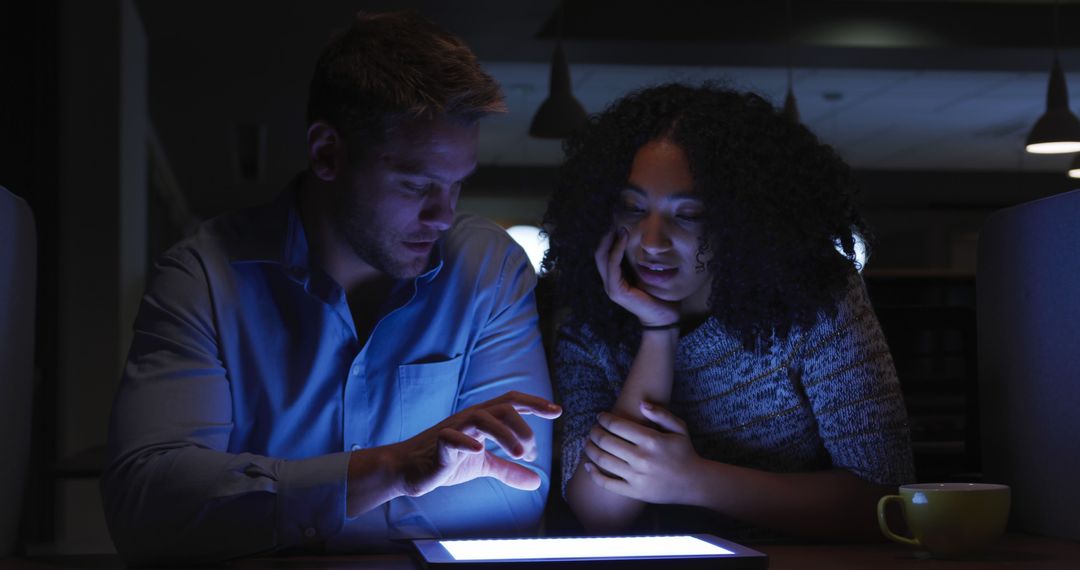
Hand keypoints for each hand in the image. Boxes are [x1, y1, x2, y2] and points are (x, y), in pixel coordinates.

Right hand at [388, 391, 561, 497]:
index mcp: (483, 420)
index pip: (512, 402)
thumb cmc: (447, 462)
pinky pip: (452, 437)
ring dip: (505, 434)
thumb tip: (537, 482)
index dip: (535, 403)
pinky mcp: (438, 445)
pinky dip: (466, 441)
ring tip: (520, 454)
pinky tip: (479, 450)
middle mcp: (471, 419)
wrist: (409, 471)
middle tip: (532, 453)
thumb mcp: (483, 466)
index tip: (557, 411)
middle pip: (503, 407)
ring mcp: (454, 429)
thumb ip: (509, 470)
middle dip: (523, 426)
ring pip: (482, 418)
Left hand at [582, 402, 702, 504]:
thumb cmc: (684, 452)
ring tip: (587, 443)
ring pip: (603, 460)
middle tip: (592, 430)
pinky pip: (607, 484)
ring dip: (590, 449)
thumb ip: (661, 413)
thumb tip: (641, 403)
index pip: (617, 425)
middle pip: (606, 441)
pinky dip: (593, 474)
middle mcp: (642, 458)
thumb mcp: (679, 428)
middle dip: (594, 432)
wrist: (693, 483)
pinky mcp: (634, 491)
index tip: (600, 417)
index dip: (604, 419)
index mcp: (651, 440)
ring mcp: (637, 476)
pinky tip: (587, 466)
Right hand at [594, 228, 678, 326]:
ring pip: (602, 257)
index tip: (620, 222)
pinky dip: (616, 250)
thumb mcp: (650, 273)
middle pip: (599, 253)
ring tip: (620, 227)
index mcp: (616, 278)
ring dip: (610, 240)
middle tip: (617, 221)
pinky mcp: (616, 291)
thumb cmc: (660, 295)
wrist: (664, 317)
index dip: (610, 238)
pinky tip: (624, 238)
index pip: (606, 253)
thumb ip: (644, 260)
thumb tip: (648, 239)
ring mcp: (611, 287)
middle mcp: (610, 281)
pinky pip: (612, 266)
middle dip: (607, 236)